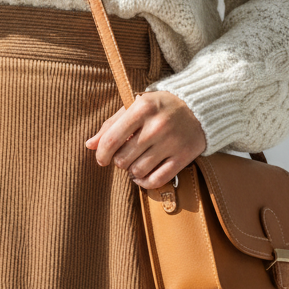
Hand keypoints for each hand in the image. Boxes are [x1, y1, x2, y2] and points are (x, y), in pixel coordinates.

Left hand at [85, 91, 205, 188]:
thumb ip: (111, 124)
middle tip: (124, 156)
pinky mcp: (183, 157)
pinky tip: (142, 175)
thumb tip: (89, 144)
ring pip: (138, 171)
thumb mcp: (136, 106)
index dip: (102, 153)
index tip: (102, 159)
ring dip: (132, 171)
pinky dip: (145, 182)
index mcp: (143, 108)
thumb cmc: (160, 107)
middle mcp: (157, 126)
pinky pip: (157, 180)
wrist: (199, 107)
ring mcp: (171, 143)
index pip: (112, 139)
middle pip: (123, 158)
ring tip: (135, 162)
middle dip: (119, 161)